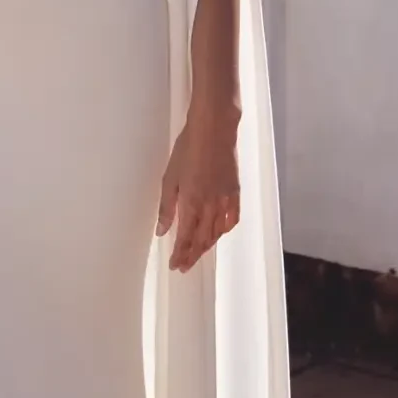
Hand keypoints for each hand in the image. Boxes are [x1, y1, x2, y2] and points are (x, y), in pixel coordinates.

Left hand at [156, 116, 240, 272]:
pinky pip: (232, 219)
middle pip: (202, 240)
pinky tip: (218, 234)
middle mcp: (210, 206)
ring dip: (207, 246)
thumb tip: (162, 231)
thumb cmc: (187, 150)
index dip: (180, 254)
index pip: (185, 238)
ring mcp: (225, 200)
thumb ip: (166, 208)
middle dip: (192, 255)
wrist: (213, 131)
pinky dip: (225, 230)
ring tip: (197, 254)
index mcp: (192, 203)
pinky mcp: (235, 193)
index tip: (174, 265)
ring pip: (217, 233)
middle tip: (183, 266)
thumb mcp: (169, 178)